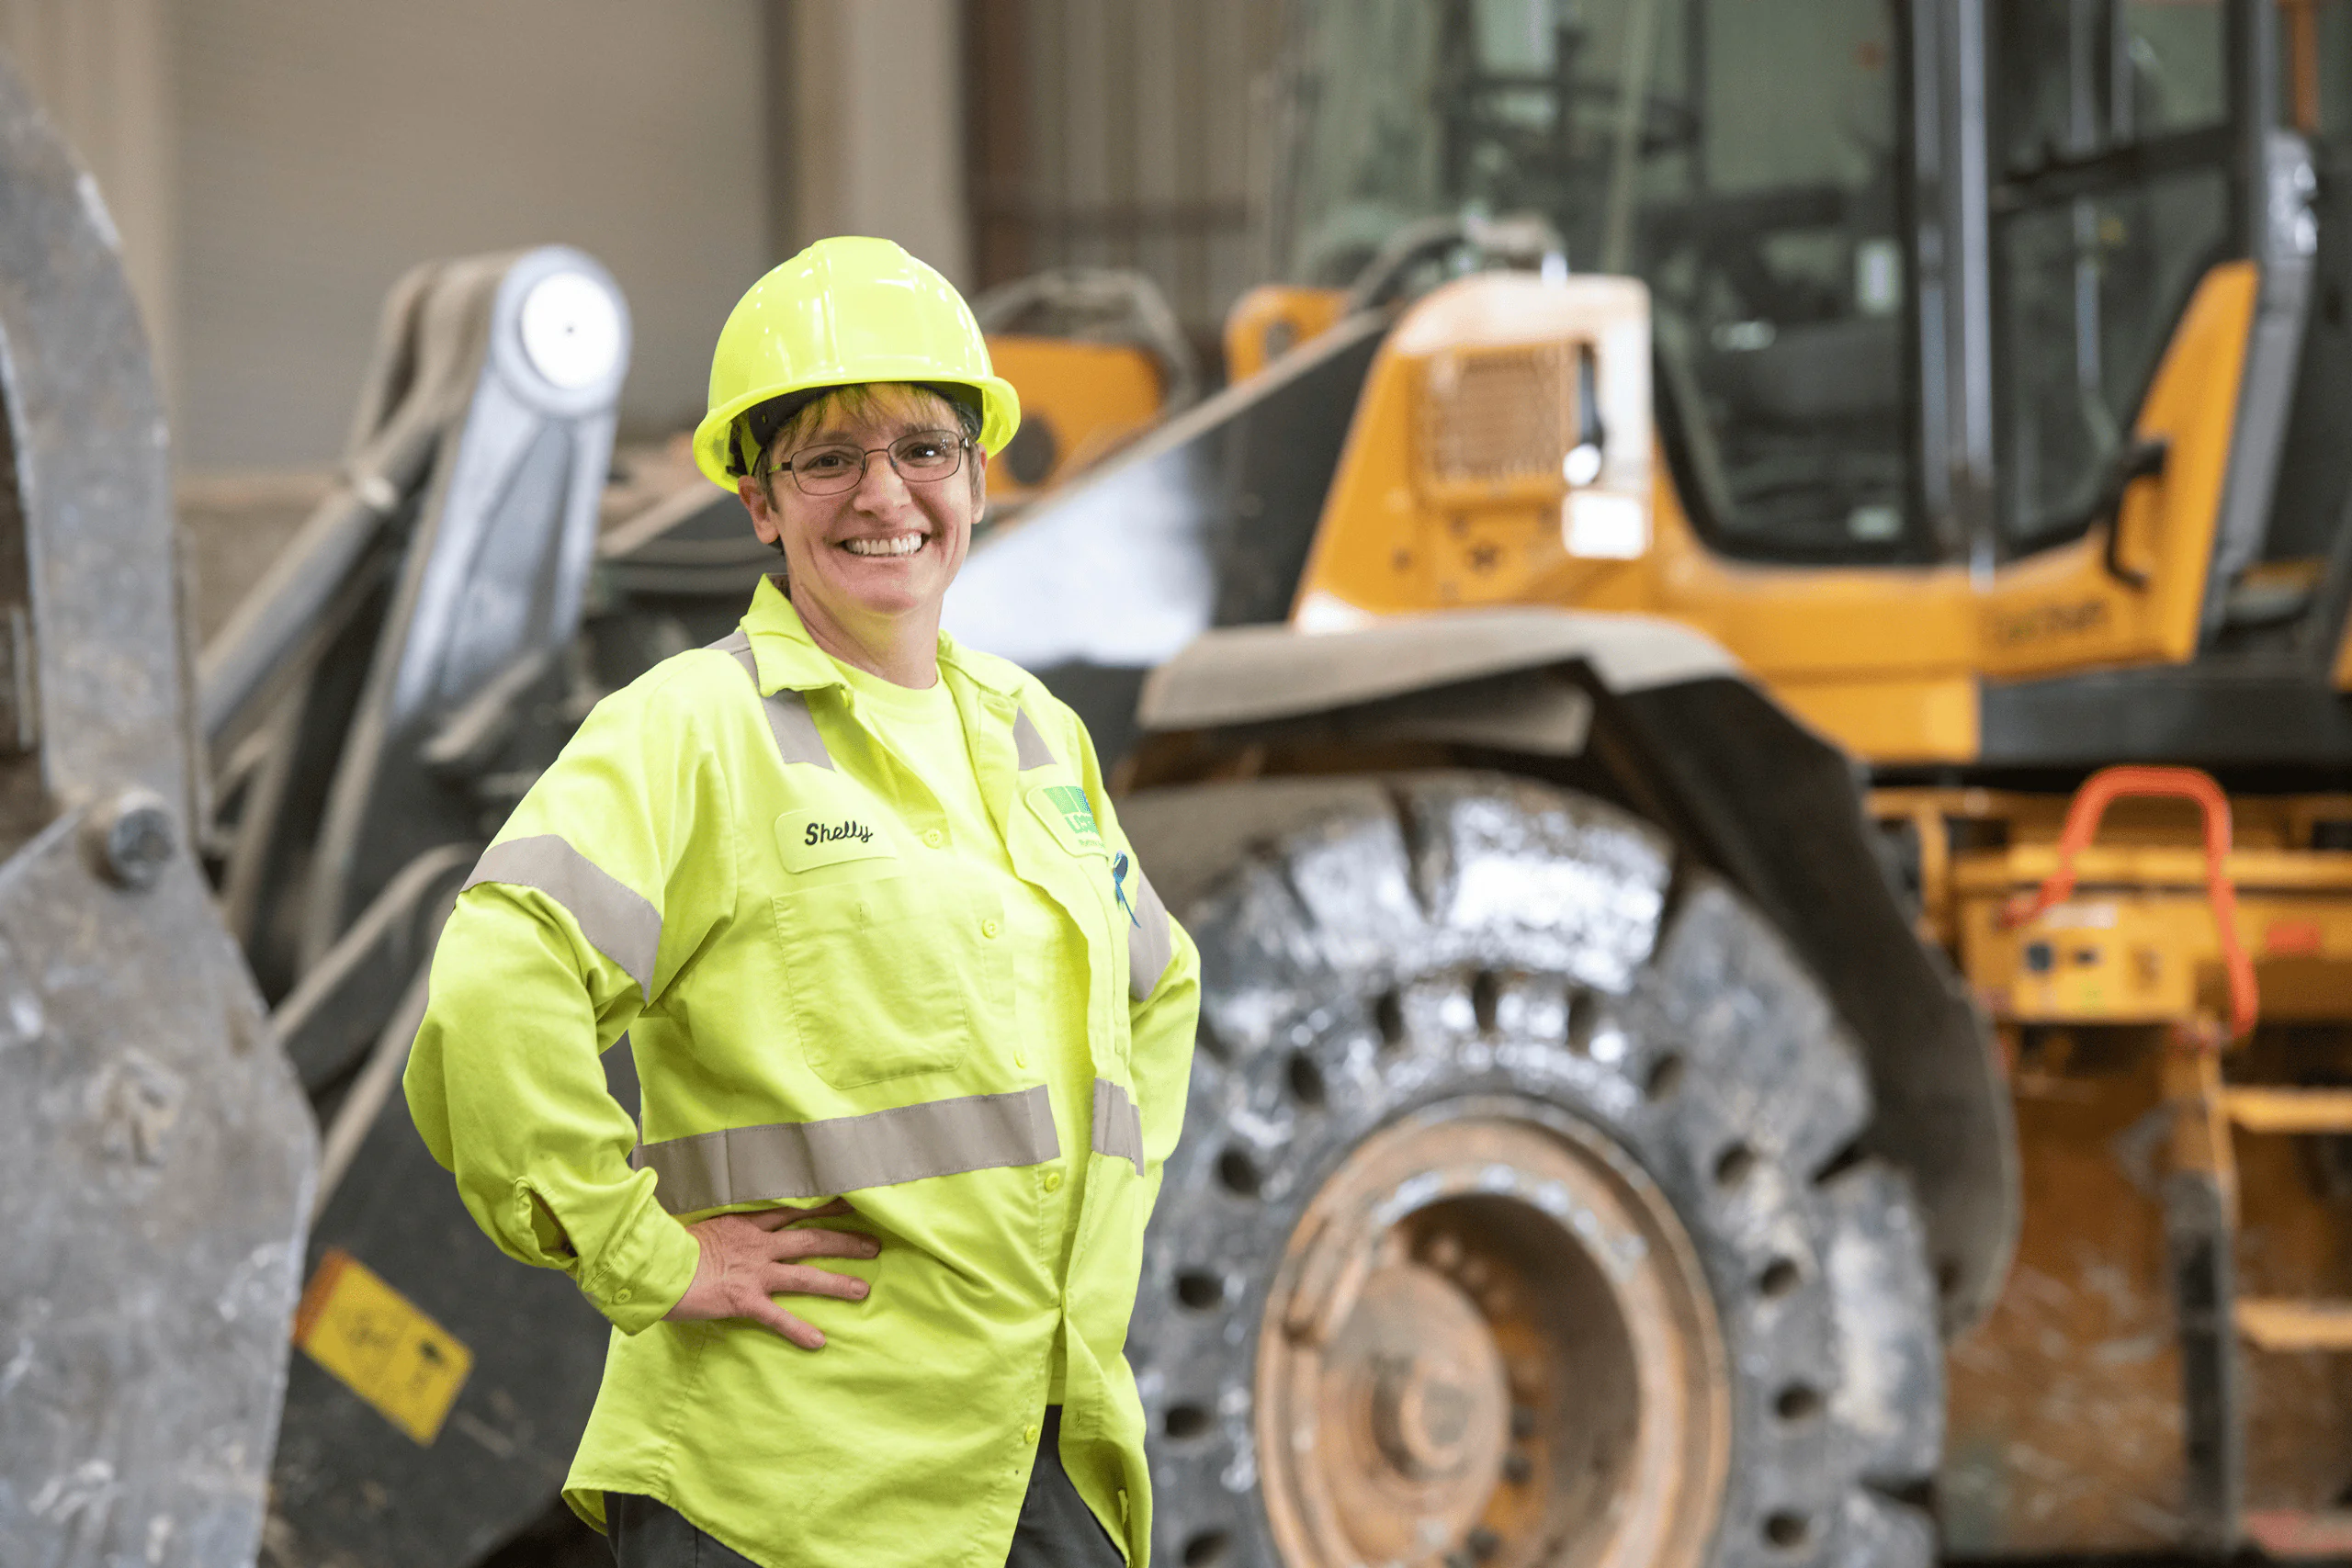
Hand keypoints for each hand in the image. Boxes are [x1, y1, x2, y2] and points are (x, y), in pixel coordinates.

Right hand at [664, 1198, 876, 1348]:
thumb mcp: (701, 1224)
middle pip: (811, 1239)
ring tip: (863, 1291)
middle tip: (874, 1246)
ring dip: (837, 1283)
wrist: (652, 1264)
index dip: (824, 1208)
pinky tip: (819, 1341)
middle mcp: (757, 1246)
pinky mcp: (744, 1300)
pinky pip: (778, 1317)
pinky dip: (799, 1330)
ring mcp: (754, 1272)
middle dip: (845, 1242)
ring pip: (805, 1275)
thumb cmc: (669, 1245)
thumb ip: (723, 1224)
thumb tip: (732, 1223)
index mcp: (746, 1225)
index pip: (793, 1212)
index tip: (850, 1204)